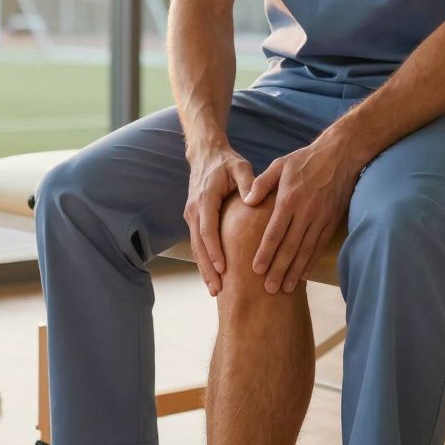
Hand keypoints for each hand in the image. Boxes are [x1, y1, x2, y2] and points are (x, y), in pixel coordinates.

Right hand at [184, 145, 254, 295]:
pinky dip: (203, 260)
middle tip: (217, 289)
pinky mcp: (194, 219)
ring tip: (215, 290)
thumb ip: (247, 182)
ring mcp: (191, 215)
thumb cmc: (226, 162)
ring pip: (195, 247)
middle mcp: (194, 209)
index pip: (208, 229)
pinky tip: (212, 276)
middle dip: (207, 268)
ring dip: (204, 269)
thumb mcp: (240, 167)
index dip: (214, 250)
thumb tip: (252, 200)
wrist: (205, 154)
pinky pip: (197, 243)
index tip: (223, 268)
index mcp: (205, 199)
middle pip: (198, 244)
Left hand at [244, 136, 364, 293]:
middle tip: (268, 289)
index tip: (255, 270)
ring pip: (306, 251)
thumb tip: (247, 201)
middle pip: (290, 247)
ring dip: (295, 272)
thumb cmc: (306, 159)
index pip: (275, 233)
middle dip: (279, 270)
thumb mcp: (280, 165)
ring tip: (284, 288)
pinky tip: (303, 275)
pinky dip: (311, 262)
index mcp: (289, 200)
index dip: (266, 253)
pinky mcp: (331, 221)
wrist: (340, 155)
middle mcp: (305, 213)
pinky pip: (319, 246)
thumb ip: (262, 184)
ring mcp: (320, 219)